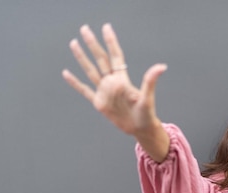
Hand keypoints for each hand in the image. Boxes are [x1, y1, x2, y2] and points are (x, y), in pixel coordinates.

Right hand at [62, 23, 167, 137]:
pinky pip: (84, 90)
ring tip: (74, 43)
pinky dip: (75, 82)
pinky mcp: (99, 103)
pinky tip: (66, 73)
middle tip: (85, 29)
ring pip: (90, 71)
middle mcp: (112, 82)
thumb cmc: (147, 114)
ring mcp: (104, 92)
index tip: (106, 27)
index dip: (111, 42)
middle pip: (100, 59)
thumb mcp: (148, 97)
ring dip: (82, 58)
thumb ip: (150, 81)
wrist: (140, 128)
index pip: (115, 56)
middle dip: (93, 44)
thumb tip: (162, 66)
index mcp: (122, 79)